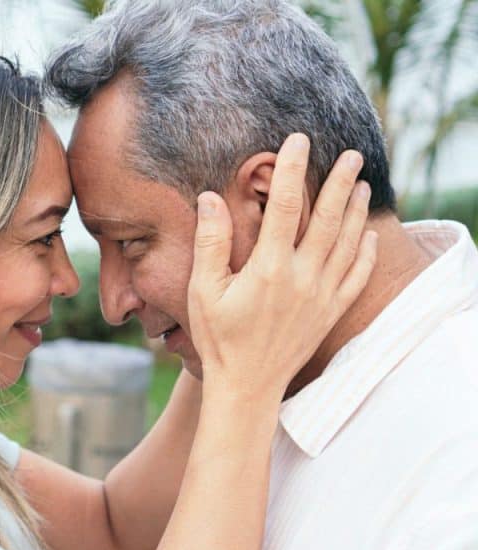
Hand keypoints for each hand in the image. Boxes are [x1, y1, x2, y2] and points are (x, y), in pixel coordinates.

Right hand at [187, 133, 376, 406]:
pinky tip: (370, 236)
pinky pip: (357, 277)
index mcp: (268, 268)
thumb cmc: (219, 338)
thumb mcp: (203, 290)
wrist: (247, 386)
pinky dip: (368, 253)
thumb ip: (210, 242)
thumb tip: (210, 198)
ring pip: (349, 244)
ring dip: (356, 211)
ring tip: (362, 184)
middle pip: (328, 219)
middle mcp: (302, 278)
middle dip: (340, 183)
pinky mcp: (330, 313)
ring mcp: (321, 296)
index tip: (297, 141)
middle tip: (350, 155)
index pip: (284, 206)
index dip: (291, 170)